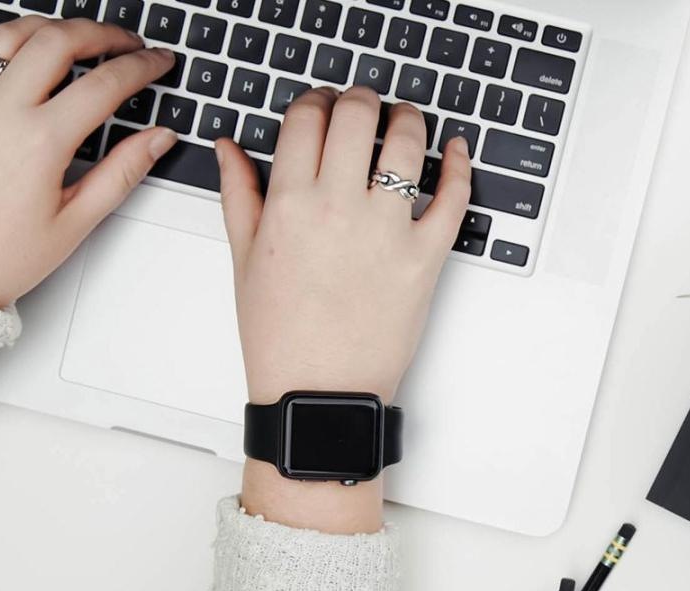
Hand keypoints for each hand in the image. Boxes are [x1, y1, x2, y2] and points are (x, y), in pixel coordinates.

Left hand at [0, 17, 178, 306]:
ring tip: (76, 38)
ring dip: (52, 29)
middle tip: (125, 42)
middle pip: (58, 39)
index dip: (141, 66)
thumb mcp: (73, 222)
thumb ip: (122, 172)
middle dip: (102, 33)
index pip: (104, 83)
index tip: (156, 62)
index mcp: (37, 142)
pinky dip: (9, 50)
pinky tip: (27, 65)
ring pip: (12, 34)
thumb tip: (157, 139)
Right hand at [216, 86, 471, 533]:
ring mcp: (387, 231)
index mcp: (289, 203)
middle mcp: (338, 208)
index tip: (322, 105)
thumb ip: (239, 194)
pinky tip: (455, 150)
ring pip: (407, 143)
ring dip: (408, 119)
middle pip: (357, 115)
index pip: (307, 118)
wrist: (319, 393)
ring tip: (405, 120)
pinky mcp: (426, 257)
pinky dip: (459, 165)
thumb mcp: (244, 260)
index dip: (316, 100)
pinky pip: (453, 197)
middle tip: (364, 105)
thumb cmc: (280, 335)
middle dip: (361, 99)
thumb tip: (230, 147)